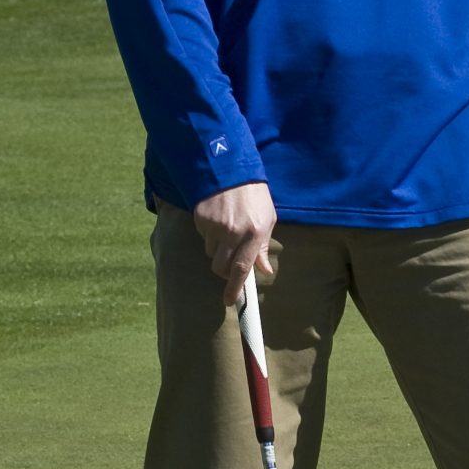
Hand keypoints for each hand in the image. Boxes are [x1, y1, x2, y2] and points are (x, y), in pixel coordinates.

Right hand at [193, 181, 277, 305]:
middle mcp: (233, 231)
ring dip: (217, 249)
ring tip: (226, 228)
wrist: (230, 168)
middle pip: (221, 267)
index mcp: (254, 232)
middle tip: (229, 260)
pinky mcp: (200, 218)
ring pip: (210, 252)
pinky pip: (203, 236)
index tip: (229, 301)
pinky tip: (217, 218)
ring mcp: (214, 225)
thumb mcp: (267, 218)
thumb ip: (262, 246)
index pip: (242, 268)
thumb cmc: (253, 195)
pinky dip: (209, 233)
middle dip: (224, 270)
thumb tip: (264, 271)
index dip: (234, 288)